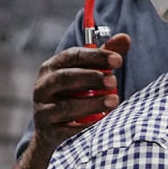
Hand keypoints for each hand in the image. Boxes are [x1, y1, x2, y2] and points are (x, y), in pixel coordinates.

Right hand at [29, 33, 129, 151]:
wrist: (52, 131)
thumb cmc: (74, 95)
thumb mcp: (87, 75)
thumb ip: (104, 58)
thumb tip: (125, 37)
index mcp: (52, 67)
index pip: (72, 56)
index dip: (96, 56)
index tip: (118, 60)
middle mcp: (43, 86)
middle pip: (65, 78)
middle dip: (91, 78)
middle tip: (114, 81)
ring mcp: (43, 109)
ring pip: (66, 105)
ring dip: (92, 103)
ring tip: (114, 101)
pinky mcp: (47, 130)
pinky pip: (67, 129)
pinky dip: (85, 126)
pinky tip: (102, 122)